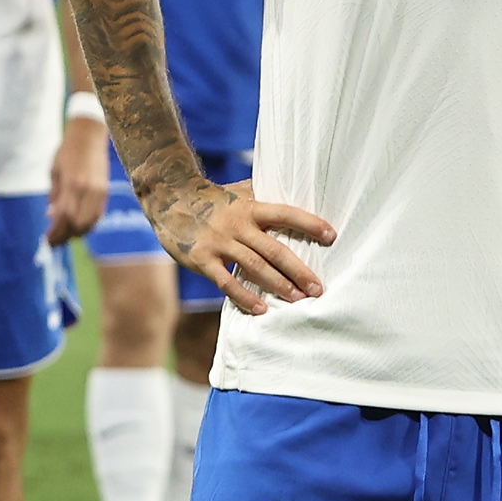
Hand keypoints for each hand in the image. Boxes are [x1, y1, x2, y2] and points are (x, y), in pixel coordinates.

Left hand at [48, 118, 109, 245]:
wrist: (89, 136)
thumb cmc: (67, 152)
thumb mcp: (54, 172)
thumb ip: (54, 195)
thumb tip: (51, 216)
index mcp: (72, 184)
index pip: (64, 217)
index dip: (56, 233)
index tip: (48, 241)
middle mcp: (87, 190)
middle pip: (78, 224)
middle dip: (65, 236)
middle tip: (54, 240)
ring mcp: (99, 192)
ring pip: (90, 222)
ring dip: (77, 232)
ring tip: (65, 234)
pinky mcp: (105, 192)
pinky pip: (97, 215)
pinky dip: (88, 224)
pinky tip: (78, 224)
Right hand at [147, 172, 335, 315]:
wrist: (169, 198)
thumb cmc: (213, 197)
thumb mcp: (240, 191)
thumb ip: (265, 196)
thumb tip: (298, 192)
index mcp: (250, 206)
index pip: (285, 213)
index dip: (309, 223)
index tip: (332, 236)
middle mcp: (237, 224)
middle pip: (274, 249)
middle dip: (299, 270)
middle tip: (318, 288)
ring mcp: (219, 242)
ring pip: (254, 267)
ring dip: (278, 285)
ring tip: (298, 300)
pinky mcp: (202, 259)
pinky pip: (226, 282)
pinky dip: (244, 297)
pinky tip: (261, 309)